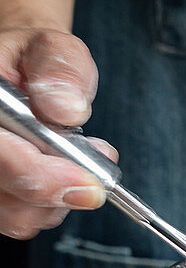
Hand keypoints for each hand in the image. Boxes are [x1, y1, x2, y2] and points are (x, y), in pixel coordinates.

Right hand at [0, 27, 115, 238]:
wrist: (25, 73)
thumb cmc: (34, 62)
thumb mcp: (52, 48)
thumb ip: (60, 70)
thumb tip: (67, 108)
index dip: (39, 176)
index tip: (86, 181)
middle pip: (7, 199)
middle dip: (60, 188)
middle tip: (94, 157)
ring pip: (19, 217)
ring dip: (61, 196)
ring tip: (78, 156)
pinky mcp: (1, 198)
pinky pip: (27, 219)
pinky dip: (56, 203)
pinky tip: (67, 172)